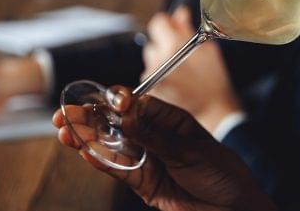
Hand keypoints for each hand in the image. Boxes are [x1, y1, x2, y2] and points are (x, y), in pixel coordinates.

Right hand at [53, 90, 275, 210]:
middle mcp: (157, 138)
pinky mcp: (144, 184)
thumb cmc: (222, 173)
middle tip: (67, 112)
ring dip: (89, 139)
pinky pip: (119, 171)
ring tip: (66, 130)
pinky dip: (101, 163)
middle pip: (120, 125)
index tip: (106, 99)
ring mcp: (149, 160)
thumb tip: (127, 116)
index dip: (120, 101)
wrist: (233, 210)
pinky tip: (84, 153)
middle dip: (93, 118)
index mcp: (173, 121)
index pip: (140, 105)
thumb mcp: (190, 151)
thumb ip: (154, 137)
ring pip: (113, 147)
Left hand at [143, 7, 240, 132]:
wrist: (211, 110)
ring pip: (150, 59)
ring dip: (160, 62)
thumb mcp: (207, 50)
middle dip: (164, 45)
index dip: (166, 24)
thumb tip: (179, 12)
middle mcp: (159, 58)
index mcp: (174, 45)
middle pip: (153, 42)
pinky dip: (158, 77)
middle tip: (181, 55)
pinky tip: (174, 83)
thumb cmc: (213, 80)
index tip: (174, 30)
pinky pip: (149, 75)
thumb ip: (188, 29)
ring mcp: (152, 75)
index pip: (158, 22)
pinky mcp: (148, 89)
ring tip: (179, 73)